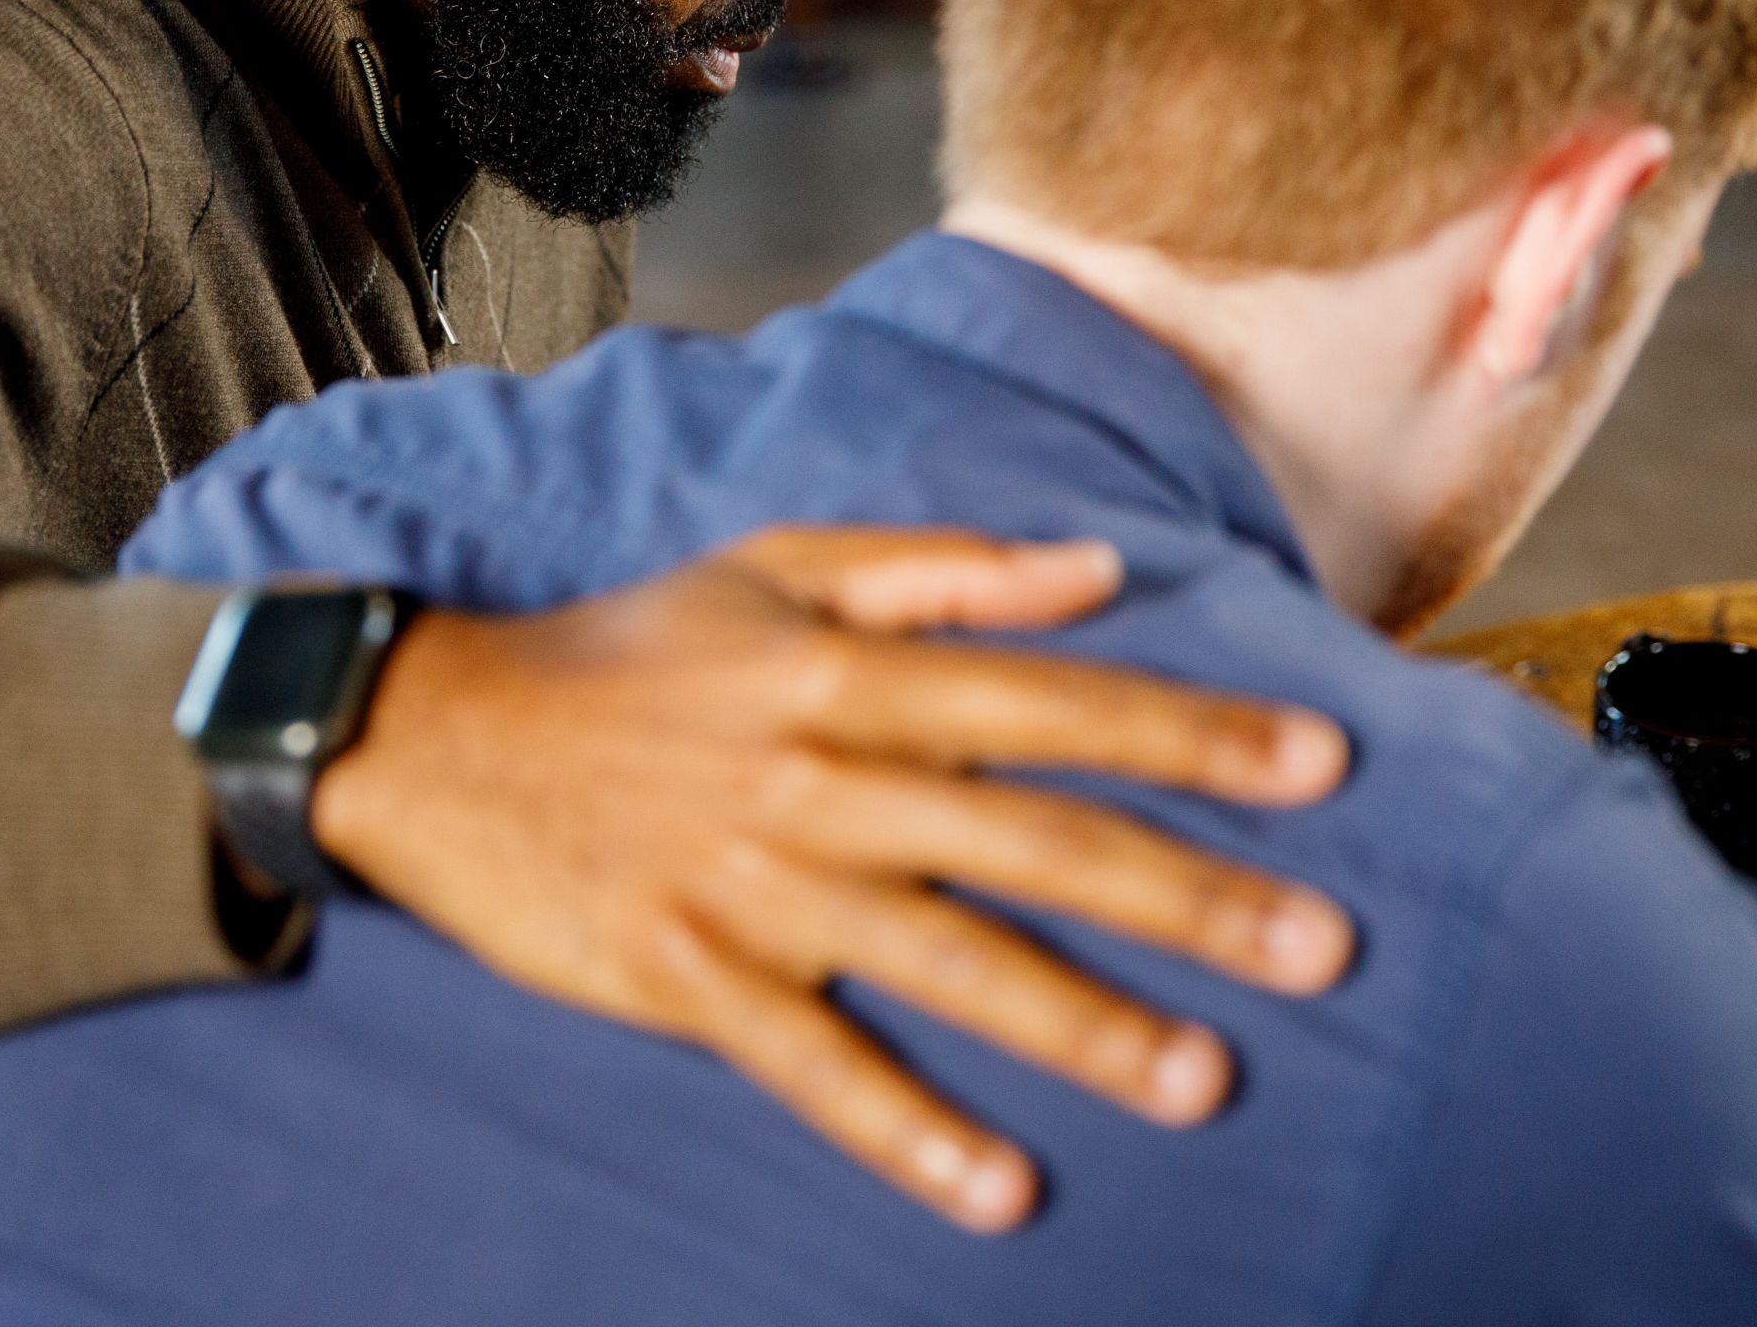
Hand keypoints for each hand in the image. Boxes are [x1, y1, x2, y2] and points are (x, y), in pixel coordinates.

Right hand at [309, 526, 1352, 1232]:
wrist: (435, 735)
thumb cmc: (630, 649)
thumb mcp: (779, 565)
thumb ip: (944, 566)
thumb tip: (1095, 569)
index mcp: (852, 668)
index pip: (1055, 703)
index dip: (1192, 736)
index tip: (1320, 766)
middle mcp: (821, 776)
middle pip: (1032, 842)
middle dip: (1187, 896)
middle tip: (1321, 949)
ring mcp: (755, 887)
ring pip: (947, 963)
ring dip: (1081, 1026)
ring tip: (1202, 1079)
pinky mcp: (690, 980)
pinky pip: (816, 1069)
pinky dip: (907, 1134)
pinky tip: (1002, 1191)